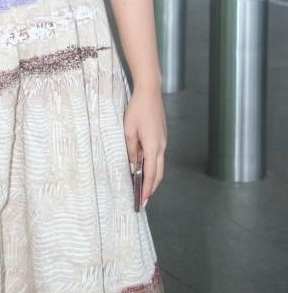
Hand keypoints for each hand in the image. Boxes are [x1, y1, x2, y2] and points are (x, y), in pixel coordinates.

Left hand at [123, 83, 166, 206]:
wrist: (150, 92)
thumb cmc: (137, 109)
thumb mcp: (128, 130)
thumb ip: (130, 150)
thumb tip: (133, 165)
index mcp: (153, 147)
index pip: (151, 174)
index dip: (147, 188)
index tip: (142, 200)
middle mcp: (161, 147)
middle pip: (159, 173)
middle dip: (152, 187)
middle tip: (143, 199)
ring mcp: (163, 141)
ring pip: (159, 165)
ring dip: (153, 176)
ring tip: (142, 185)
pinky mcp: (162, 136)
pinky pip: (158, 155)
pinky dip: (153, 165)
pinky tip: (144, 166)